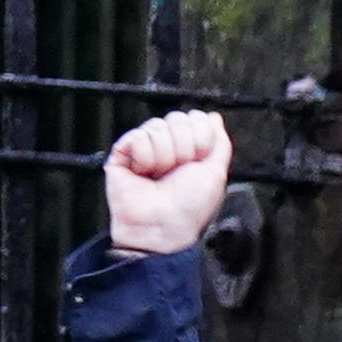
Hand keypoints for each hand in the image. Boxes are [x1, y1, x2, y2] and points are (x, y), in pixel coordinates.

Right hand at [105, 110, 232, 260]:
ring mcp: (143, 147)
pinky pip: (137, 137)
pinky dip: (144, 157)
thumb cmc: (189, 206)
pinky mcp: (121, 153)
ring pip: (156, 126)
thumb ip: (219, 142)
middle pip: (176, 118)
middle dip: (184, 147)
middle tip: (178, 170)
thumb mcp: (216, 172)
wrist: (164, 224)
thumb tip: (213, 117)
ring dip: (164, 156)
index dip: (201, 138)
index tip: (199, 160)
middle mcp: (166, 144)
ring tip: (159, 175)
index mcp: (189, 147)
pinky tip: (143, 173)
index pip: (195, 117)